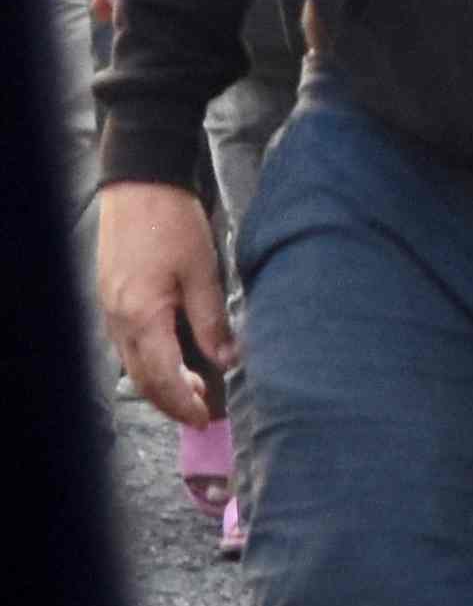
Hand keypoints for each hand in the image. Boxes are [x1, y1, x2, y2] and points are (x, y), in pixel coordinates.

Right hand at [92, 182, 232, 424]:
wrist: (139, 186)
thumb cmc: (173, 224)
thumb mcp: (203, 271)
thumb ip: (213, 320)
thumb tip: (228, 360)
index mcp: (142, 317)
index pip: (162, 377)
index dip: (184, 402)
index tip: (206, 418)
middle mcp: (118, 321)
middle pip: (142, 378)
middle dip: (171, 401)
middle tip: (202, 413)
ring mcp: (110, 311)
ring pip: (133, 363)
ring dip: (160, 382)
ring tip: (194, 390)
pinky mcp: (112, 299)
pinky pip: (129, 344)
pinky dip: (151, 360)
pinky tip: (174, 359)